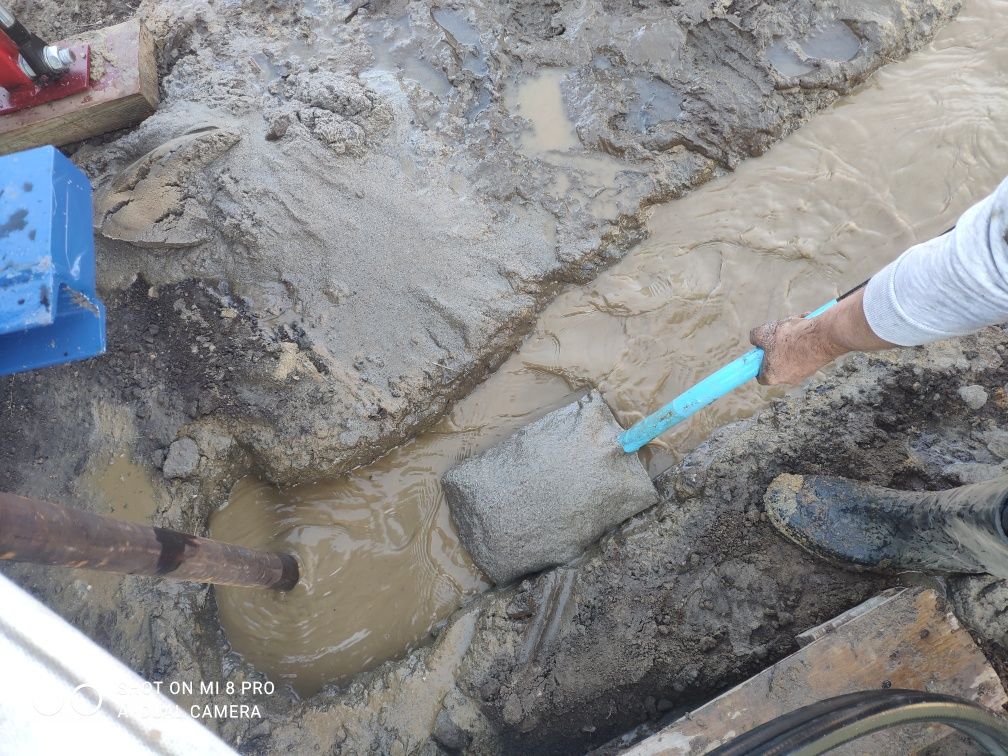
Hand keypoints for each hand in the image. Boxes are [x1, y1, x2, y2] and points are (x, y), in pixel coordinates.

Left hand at [748, 287, 893, 385]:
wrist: (823, 336)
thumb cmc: (790, 337)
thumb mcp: (763, 333)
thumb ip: (755, 337)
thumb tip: (755, 339)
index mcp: (772, 376)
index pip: (760, 375)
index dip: (758, 362)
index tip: (760, 352)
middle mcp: (788, 379)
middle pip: (777, 361)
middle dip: (777, 344)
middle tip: (779, 331)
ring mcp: (804, 372)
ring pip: (792, 352)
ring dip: (792, 337)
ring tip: (796, 322)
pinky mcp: (817, 363)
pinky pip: (806, 349)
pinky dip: (805, 336)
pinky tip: (807, 323)